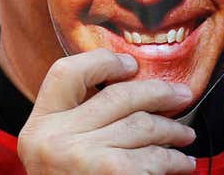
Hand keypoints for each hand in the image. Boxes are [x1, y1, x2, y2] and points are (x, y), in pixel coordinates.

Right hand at [18, 50, 196, 174]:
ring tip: (185, 137)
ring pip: (143, 125)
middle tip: (183, 95)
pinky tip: (182, 164)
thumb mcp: (61, 151)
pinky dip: (174, 160)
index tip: (131, 66)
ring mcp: (80, 157)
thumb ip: (82, 120)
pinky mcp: (110, 173)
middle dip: (158, 93)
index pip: (64, 72)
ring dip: (173, 130)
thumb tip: (134, 82)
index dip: (101, 61)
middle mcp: (53, 139)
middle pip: (119, 95)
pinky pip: (153, 156)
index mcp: (38, 127)